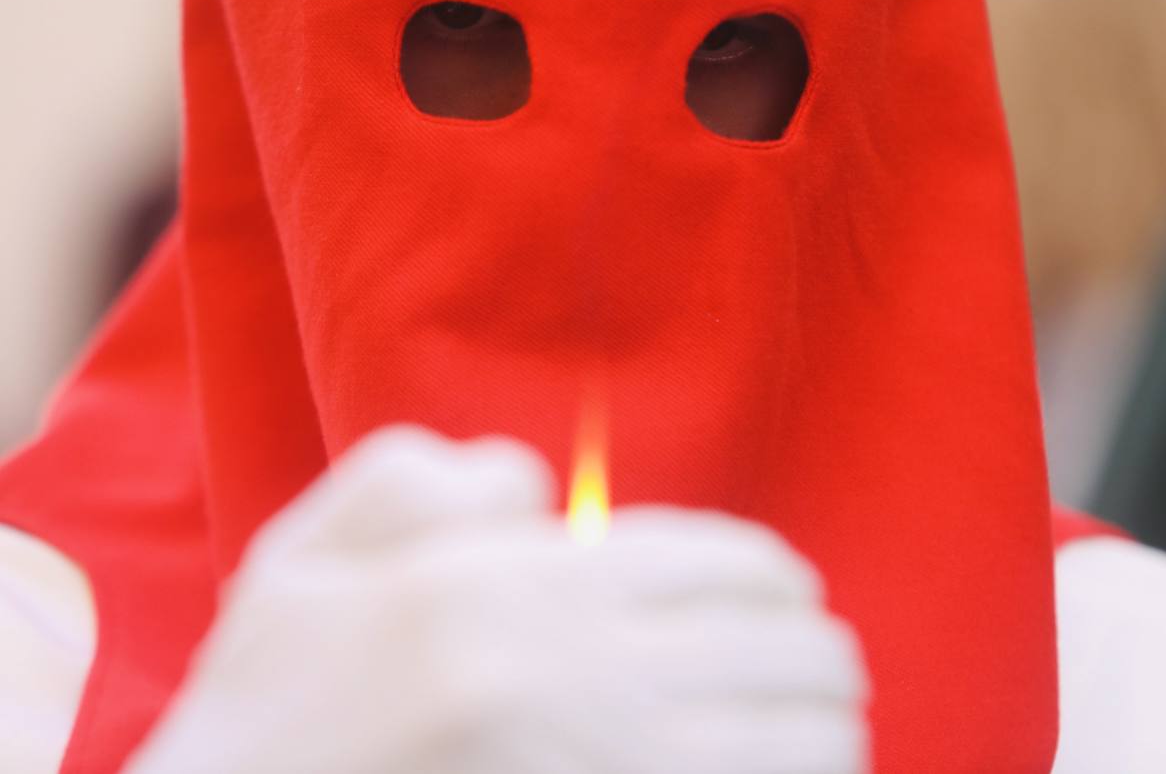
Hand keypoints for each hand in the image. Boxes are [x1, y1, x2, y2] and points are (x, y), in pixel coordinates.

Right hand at [126, 426, 868, 773]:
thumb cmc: (268, 710)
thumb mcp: (304, 560)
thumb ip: (415, 483)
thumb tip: (540, 486)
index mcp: (518, 589)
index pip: (713, 564)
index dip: (772, 576)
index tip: (793, 590)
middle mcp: (577, 677)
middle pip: (771, 650)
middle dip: (817, 651)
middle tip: (829, 658)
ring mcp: (608, 771)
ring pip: (790, 741)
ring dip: (829, 725)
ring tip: (836, 721)